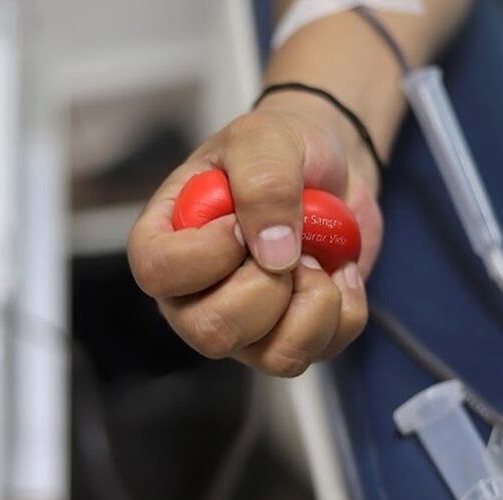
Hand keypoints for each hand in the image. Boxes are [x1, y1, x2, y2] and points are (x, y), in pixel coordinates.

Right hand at [128, 91, 383, 375]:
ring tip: (317, 259)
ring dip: (313, 303)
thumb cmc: (279, 146)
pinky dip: (346, 308)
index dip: (206, 255)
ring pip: (273, 357)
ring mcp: (244, 327)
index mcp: (165, 242)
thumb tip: (274, 254)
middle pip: (213, 332)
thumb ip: (262, 184)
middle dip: (269, 286)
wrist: (334, 165)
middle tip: (288, 242)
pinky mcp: (291, 339)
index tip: (239, 222)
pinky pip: (321, 350)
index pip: (157, 274)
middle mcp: (194, 296)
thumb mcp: (263, 139)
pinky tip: (339, 270)